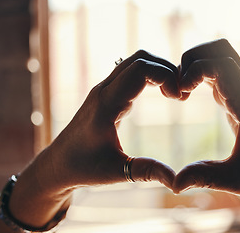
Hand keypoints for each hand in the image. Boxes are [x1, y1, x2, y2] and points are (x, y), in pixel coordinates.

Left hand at [8, 50, 179, 227]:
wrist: (58, 163)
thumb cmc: (83, 168)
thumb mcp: (116, 172)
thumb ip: (146, 172)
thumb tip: (175, 181)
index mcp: (106, 104)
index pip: (140, 69)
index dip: (166, 76)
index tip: (180, 98)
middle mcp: (104, 90)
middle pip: (140, 58)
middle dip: (166, 69)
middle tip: (181, 94)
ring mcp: (104, 89)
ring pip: (135, 62)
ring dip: (159, 70)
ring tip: (174, 93)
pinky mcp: (107, 94)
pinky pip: (131, 72)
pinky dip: (151, 76)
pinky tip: (162, 94)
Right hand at [173, 39, 239, 195]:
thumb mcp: (235, 179)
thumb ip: (205, 178)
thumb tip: (174, 184)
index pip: (223, 66)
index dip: (196, 70)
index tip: (181, 92)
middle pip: (220, 49)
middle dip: (192, 59)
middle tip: (179, 86)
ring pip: (219, 52)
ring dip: (196, 61)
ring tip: (183, 87)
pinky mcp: (237, 88)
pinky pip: (217, 66)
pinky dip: (199, 71)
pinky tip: (189, 92)